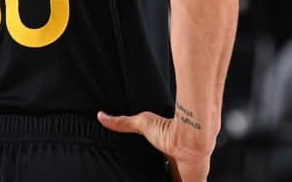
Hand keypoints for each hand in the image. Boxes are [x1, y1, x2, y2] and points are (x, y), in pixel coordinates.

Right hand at [98, 110, 213, 181]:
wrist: (189, 137)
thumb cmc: (170, 130)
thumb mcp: (142, 124)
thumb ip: (123, 123)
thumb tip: (101, 116)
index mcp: (170, 159)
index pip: (163, 172)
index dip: (155, 175)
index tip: (147, 176)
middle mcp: (181, 169)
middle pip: (169, 177)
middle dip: (162, 178)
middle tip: (150, 179)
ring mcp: (188, 178)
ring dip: (170, 181)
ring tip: (158, 181)